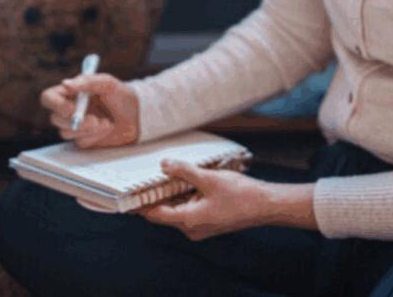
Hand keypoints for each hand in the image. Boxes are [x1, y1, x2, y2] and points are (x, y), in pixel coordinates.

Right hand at [39, 73, 139, 148]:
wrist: (136, 115)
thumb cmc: (121, 94)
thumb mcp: (106, 83)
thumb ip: (87, 82)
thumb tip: (65, 84)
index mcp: (69, 93)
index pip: (48, 98)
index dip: (55, 105)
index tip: (71, 109)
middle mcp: (69, 109)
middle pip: (54, 118)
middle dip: (75, 121)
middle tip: (93, 120)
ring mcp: (75, 126)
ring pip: (65, 132)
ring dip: (87, 129)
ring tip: (105, 121)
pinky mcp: (83, 139)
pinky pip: (80, 142)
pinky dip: (94, 136)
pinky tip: (105, 128)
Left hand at [139, 161, 272, 240]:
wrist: (266, 206)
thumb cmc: (241, 195)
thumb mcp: (209, 179)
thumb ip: (184, 171)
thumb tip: (164, 164)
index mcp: (189, 221)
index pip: (155, 215)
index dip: (140, 204)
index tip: (127, 195)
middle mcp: (192, 228)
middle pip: (165, 212)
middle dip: (157, 195)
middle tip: (147, 176)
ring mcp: (201, 227)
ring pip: (178, 210)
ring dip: (173, 194)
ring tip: (168, 173)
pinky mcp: (208, 222)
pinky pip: (189, 210)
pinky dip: (185, 197)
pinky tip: (188, 181)